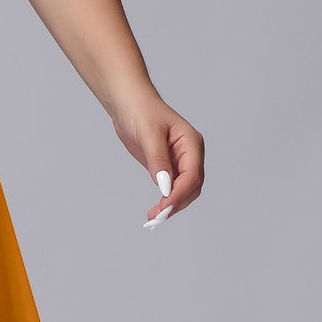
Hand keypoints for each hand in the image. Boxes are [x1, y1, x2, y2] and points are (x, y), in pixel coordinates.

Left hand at [109, 91, 203, 227]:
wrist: (129, 103)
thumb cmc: (141, 111)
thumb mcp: (149, 134)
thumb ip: (158, 160)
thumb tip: (165, 187)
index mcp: (192, 143)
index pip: (192, 174)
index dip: (179, 193)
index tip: (164, 206)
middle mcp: (190, 154)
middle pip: (192, 187)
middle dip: (177, 203)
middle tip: (157, 217)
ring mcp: (180, 162)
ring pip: (184, 191)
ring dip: (172, 206)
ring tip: (153, 218)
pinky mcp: (168, 168)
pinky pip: (172, 189)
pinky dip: (166, 201)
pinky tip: (155, 211)